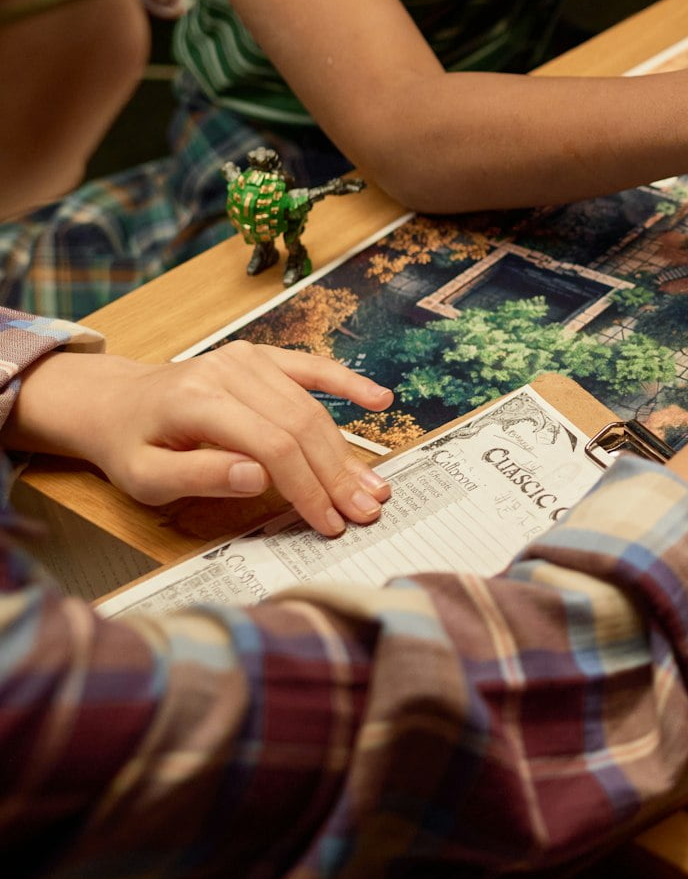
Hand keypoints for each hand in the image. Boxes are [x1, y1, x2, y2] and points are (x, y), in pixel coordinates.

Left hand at [6, 342, 394, 536]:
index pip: (272, 446)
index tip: (329, 522)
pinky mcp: (261, 356)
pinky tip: (380, 400)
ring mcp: (247, 358)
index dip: (307, 487)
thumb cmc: (130, 446)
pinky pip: (313, 368)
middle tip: (365, 510)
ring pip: (311, 408)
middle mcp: (228, 370)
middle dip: (337, 474)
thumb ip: (200, 476)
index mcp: (197, 400)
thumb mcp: (146, 477)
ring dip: (346, 450)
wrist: (115, 402)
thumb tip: (259, 477)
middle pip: (300, 427)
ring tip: (373, 485)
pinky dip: (348, 384)